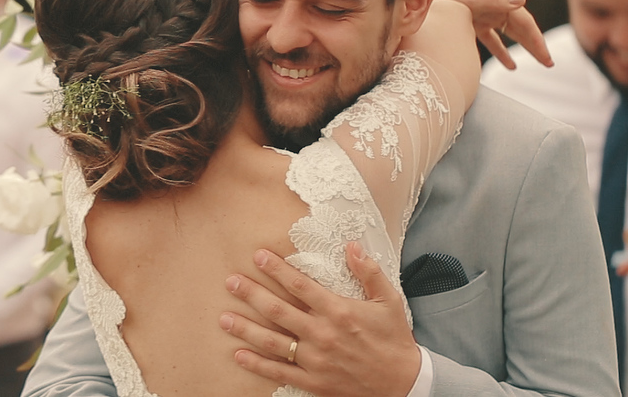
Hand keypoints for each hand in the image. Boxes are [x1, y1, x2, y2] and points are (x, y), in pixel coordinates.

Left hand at [219, 244, 420, 396]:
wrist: (403, 385)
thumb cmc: (394, 339)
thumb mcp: (389, 301)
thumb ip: (369, 272)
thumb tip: (351, 245)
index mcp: (338, 311)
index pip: (300, 286)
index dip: (277, 269)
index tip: (258, 256)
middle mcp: (322, 334)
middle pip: (278, 310)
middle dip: (251, 294)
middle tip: (230, 282)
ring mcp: (315, 359)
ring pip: (272, 341)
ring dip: (246, 329)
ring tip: (223, 318)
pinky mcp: (313, 381)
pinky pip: (280, 371)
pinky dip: (257, 364)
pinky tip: (239, 354)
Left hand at [434, 0, 551, 69]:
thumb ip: (494, 1)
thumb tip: (522, 0)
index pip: (523, 21)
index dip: (536, 40)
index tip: (546, 58)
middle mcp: (493, 4)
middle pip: (519, 28)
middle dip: (534, 45)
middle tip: (549, 64)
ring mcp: (481, 13)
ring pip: (507, 34)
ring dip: (521, 48)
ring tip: (537, 63)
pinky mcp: (469, 22)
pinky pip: (490, 39)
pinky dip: (501, 52)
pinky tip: (510, 66)